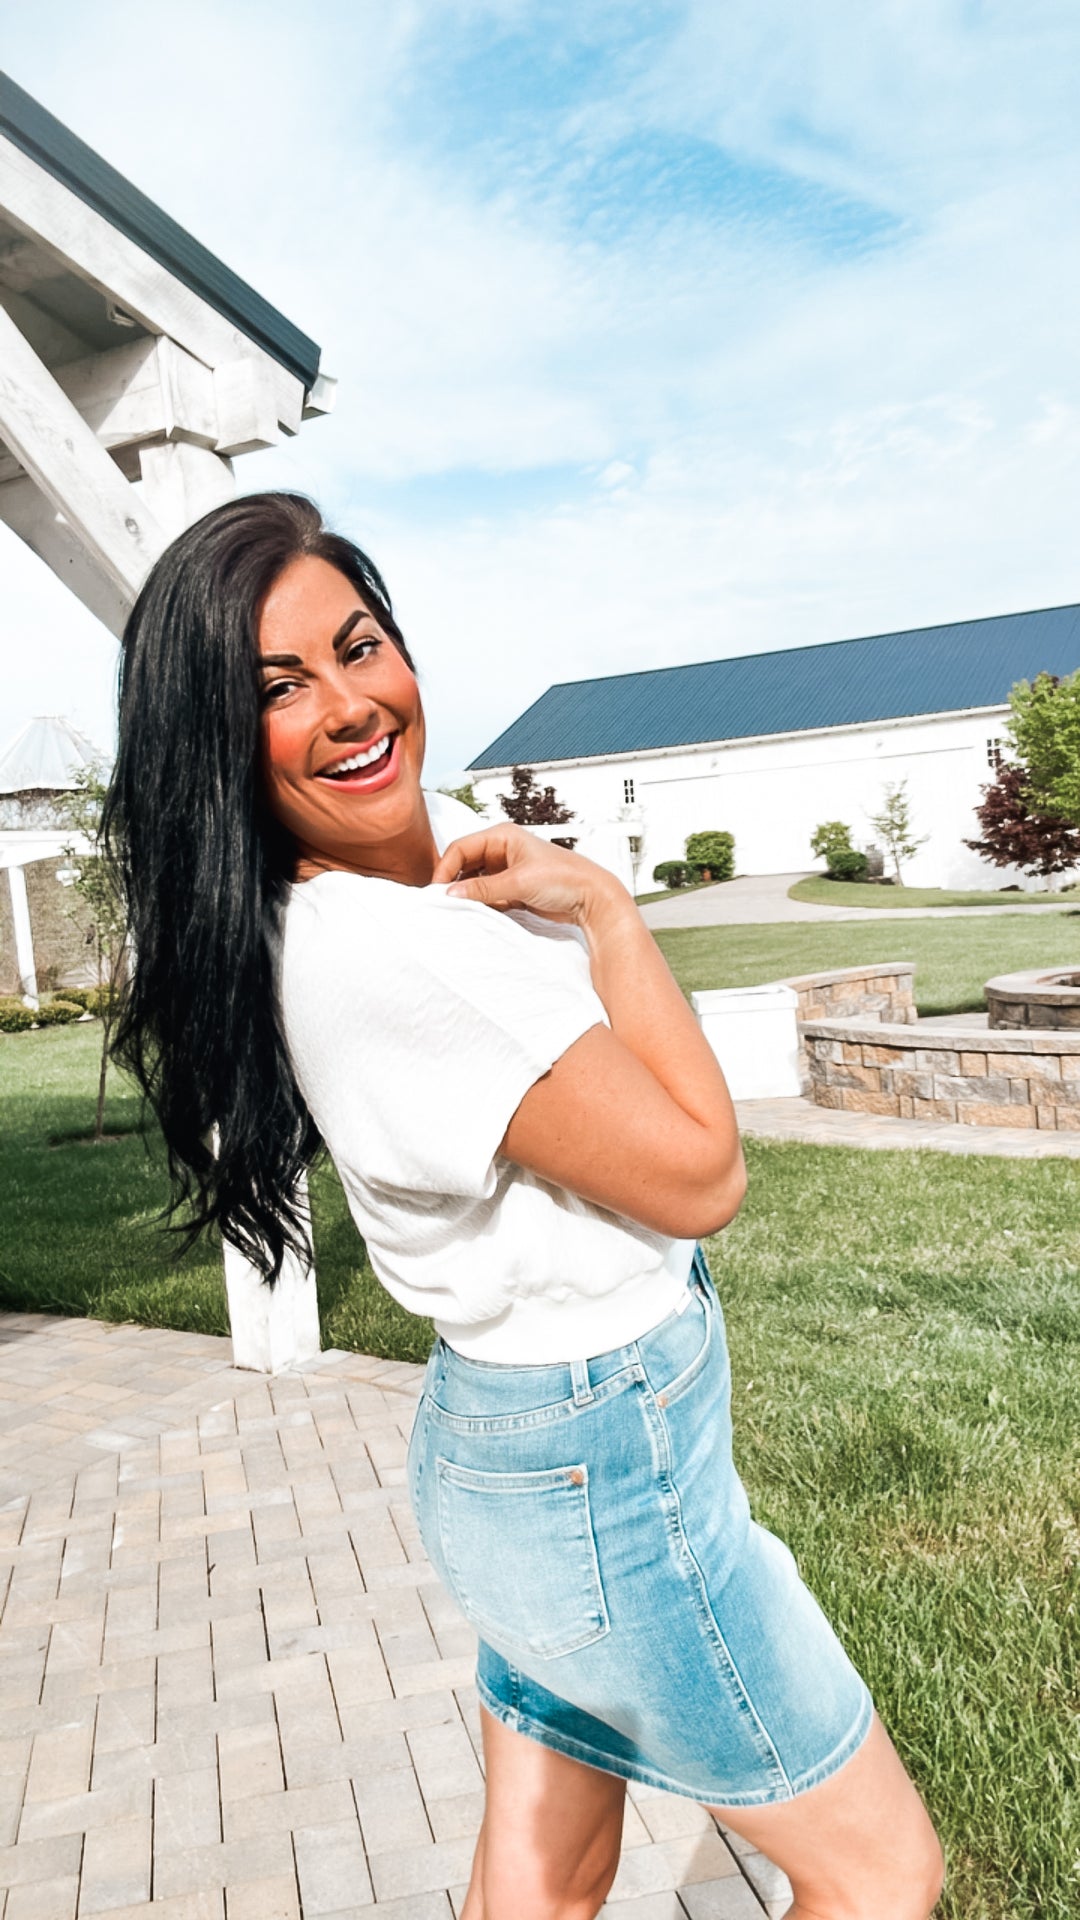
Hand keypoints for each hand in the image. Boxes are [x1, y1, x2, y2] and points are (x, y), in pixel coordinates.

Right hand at [431, 824, 627, 927]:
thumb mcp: (519, 882)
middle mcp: (502, 850)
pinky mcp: (513, 889)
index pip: (461, 848)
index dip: (446, 869)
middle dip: (455, 883)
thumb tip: (451, 893)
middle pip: (464, 864)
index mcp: (503, 836)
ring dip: (469, 896)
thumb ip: (483, 888)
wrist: (591, 898)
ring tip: (463, 910)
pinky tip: (481, 914)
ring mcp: (507, 870)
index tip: (438, 892)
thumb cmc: (564, 879)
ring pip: (474, 882)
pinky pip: (487, 895)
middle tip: (445, 904)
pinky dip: (482, 904)